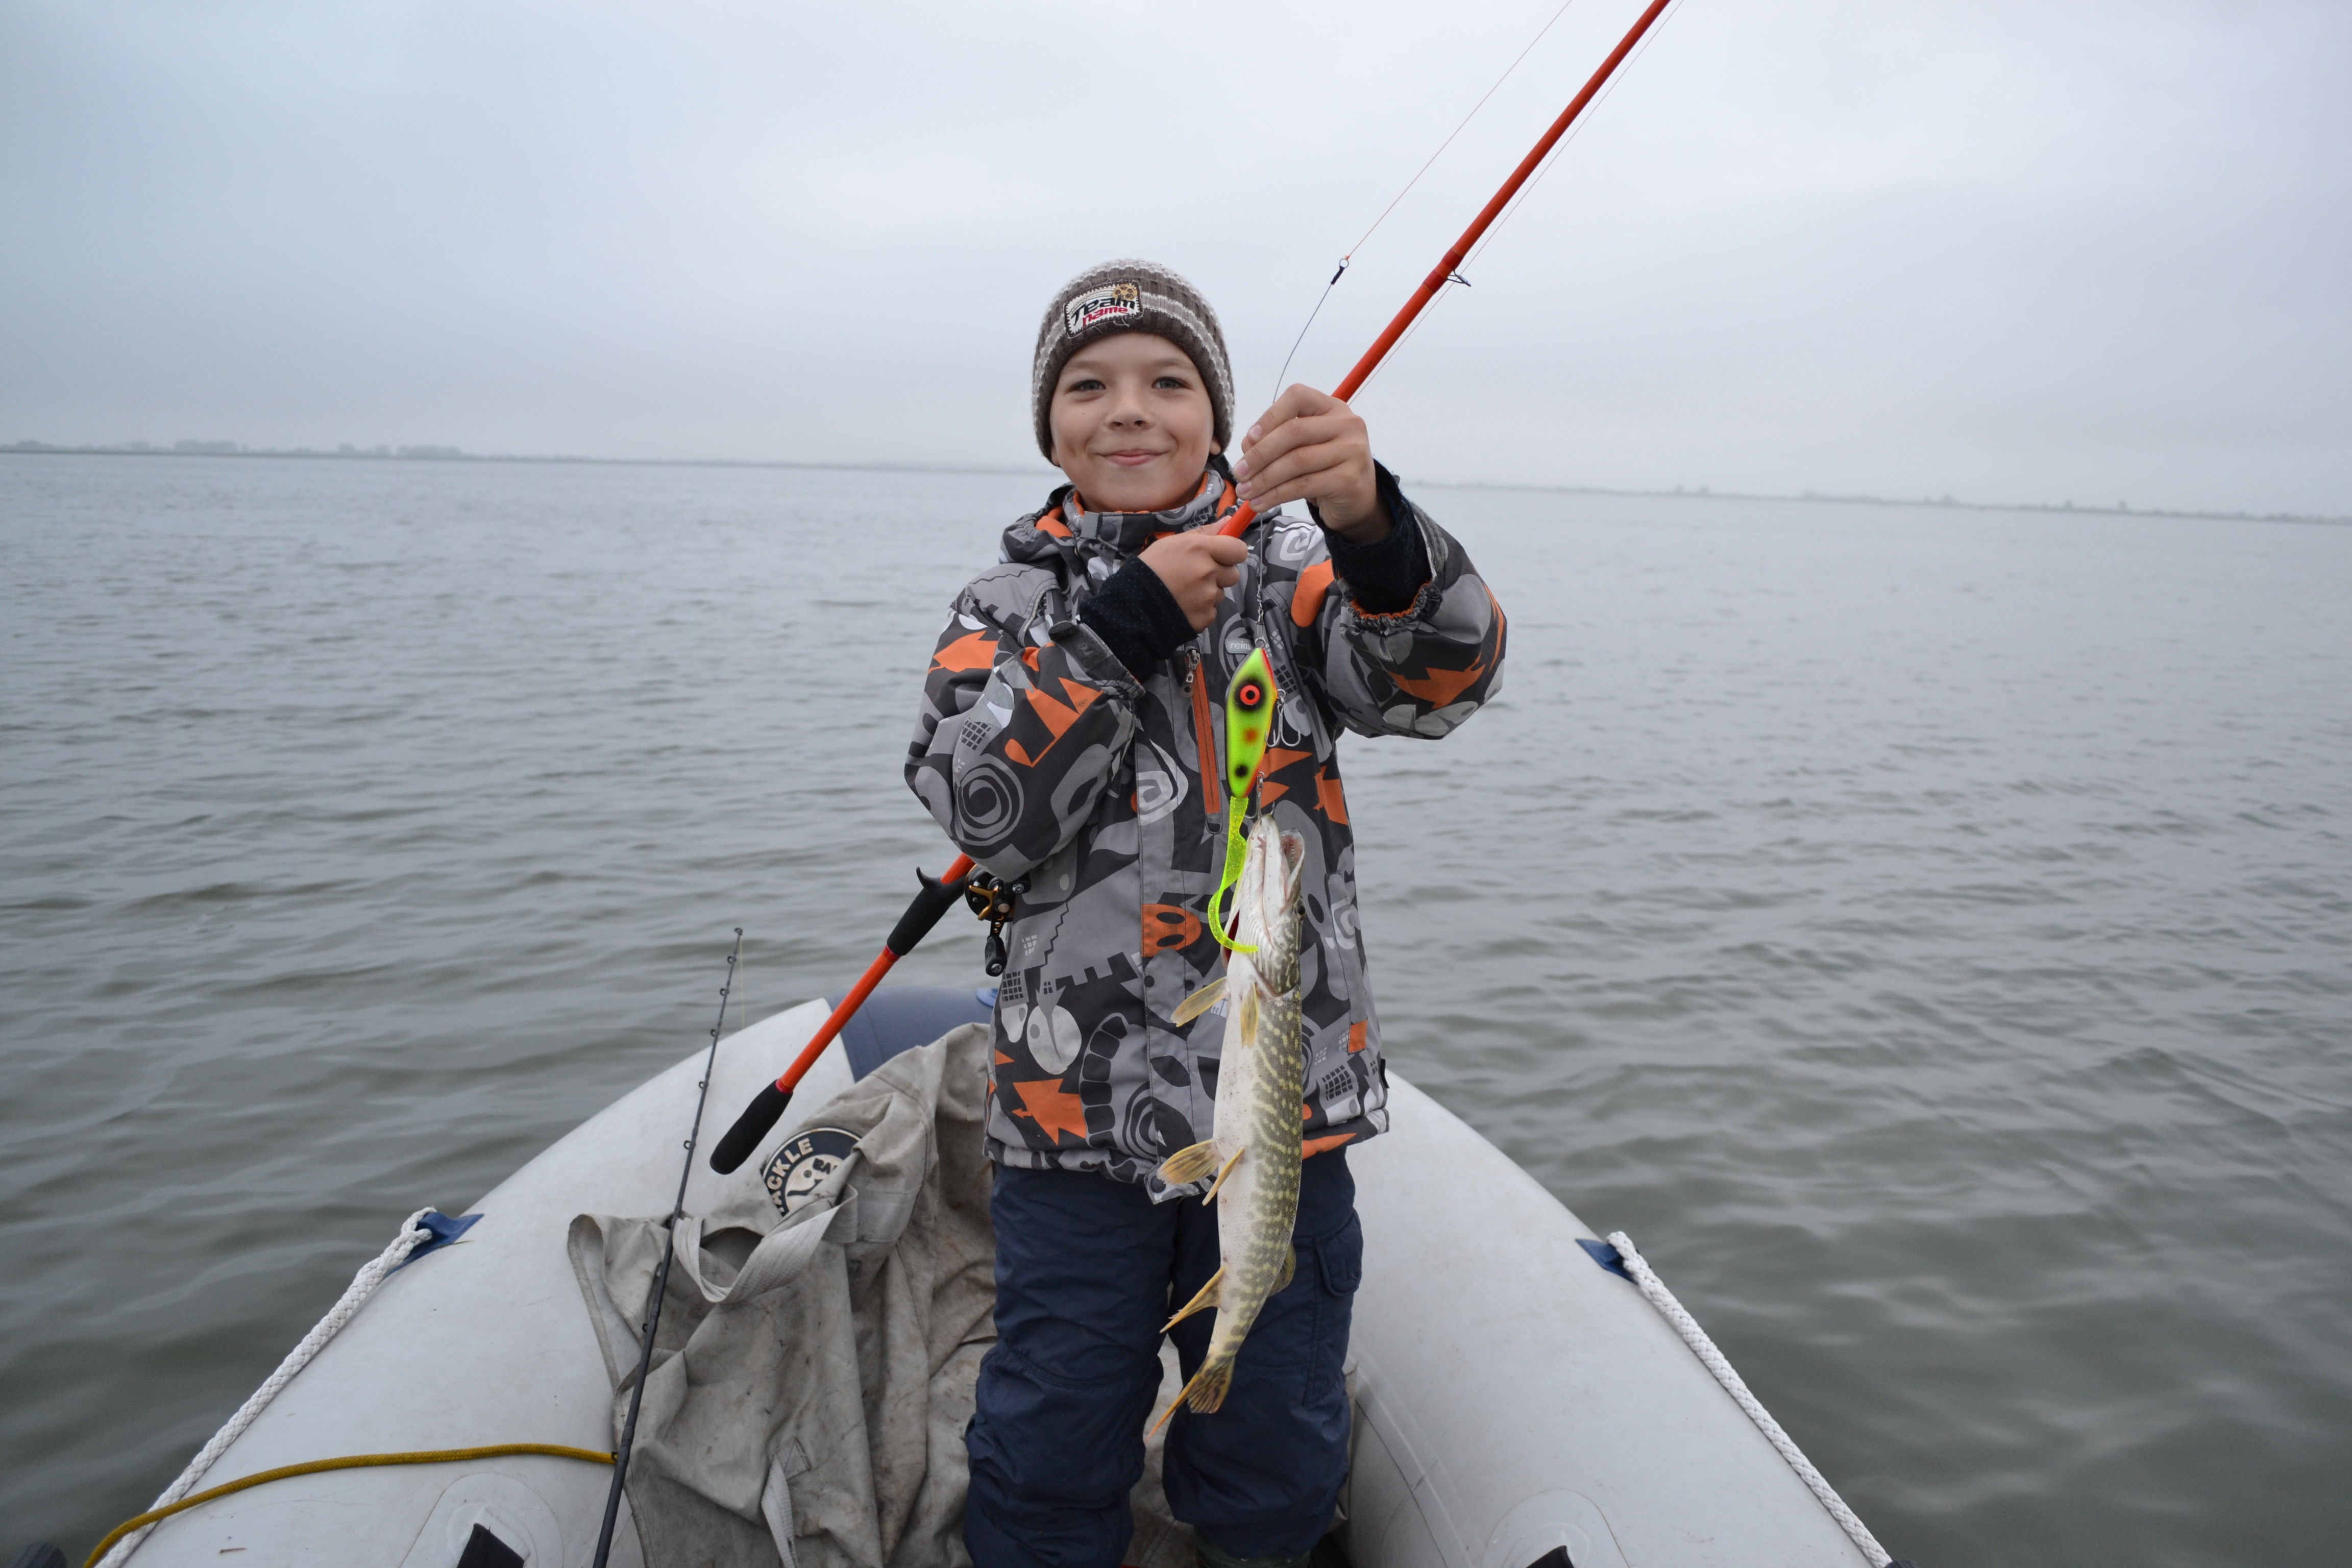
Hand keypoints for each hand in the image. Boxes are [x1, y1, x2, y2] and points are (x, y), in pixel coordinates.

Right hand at [1140, 531, 1247, 629]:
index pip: (1239, 550)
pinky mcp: (1205, 617)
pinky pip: (1211, 610)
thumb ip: (1203, 533)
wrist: (1133, 606)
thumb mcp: (1173, 543)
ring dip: (1209, 592)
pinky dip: (1201, 609)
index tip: (1222, 556)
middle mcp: (1208, 572)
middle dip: (1220, 574)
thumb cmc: (1151, 568)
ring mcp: (1208, 597)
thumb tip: (1227, 522)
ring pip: (1220, 593)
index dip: (1232, 553)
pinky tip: (1184, 605)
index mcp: (1201, 549)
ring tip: (1185, 592)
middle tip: (1198, 575)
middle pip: (1233, 574)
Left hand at [1234, 385, 1384, 540]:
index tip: (1248, 440)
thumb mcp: (1303, 446)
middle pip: (1293, 432)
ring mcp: (1352, 451)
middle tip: (1239, 473)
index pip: (1297, 397)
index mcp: (1332, 407)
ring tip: (1246, 492)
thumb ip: (1276, 439)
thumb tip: (1248, 445)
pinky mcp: (1350, 480)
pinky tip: (1261, 503)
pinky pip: (1304, 485)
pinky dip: (1276, 495)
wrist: (1357, 499)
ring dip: (1264, 479)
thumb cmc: (1324, 468)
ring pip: (1297, 462)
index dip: (1268, 417)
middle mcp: (1347, 424)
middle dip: (1260, 454)